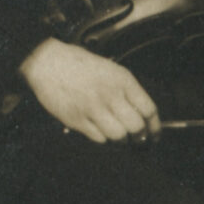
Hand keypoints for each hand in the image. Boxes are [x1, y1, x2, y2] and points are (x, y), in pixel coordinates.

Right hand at [21, 37, 158, 142]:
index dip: (155, 126)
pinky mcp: (76, 120)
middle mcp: (110, 95)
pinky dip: (103, 139)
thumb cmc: (80, 64)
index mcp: (123, 80)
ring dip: (121, 141)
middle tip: (138, 140)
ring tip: (119, 137)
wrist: (48, 63)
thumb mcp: (112, 70)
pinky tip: (101, 132)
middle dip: (140, 137)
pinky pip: (98, 138)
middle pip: (136, 127)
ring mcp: (92, 108)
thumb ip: (127, 90)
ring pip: (118, 136)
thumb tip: (142, 114)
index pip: (148, 109)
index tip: (155, 134)